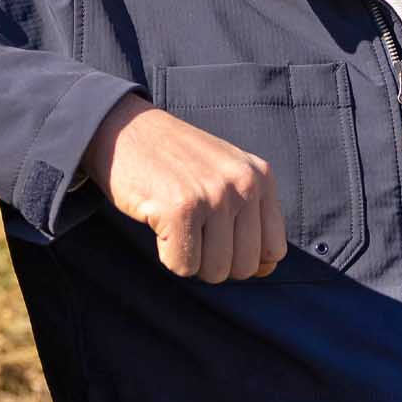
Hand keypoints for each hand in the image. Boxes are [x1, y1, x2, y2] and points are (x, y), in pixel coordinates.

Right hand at [80, 94, 286, 281]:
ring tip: (177, 224)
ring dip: (190, 258)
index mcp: (261, 177)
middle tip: (193, 231)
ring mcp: (213, 196)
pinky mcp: (180, 209)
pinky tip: (160, 222)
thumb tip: (267, 270)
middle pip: (244, 267)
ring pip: (214, 272)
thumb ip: (251, 218)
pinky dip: (167, 255)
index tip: (220, 239)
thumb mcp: (226, 176)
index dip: (244, 256)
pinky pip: (183, 266)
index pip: (274, 249)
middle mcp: (244, 184)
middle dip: (216, 261)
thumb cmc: (177, 160)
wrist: (127, 129)